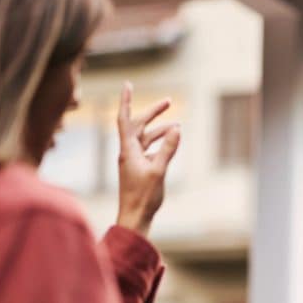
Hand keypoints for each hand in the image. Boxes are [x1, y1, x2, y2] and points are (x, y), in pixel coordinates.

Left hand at [115, 83, 179, 237]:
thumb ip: (168, 149)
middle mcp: (128, 152)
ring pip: (146, 138)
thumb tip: (176, 128)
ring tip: (177, 125)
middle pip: (138, 125)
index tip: (128, 84)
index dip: (126, 101)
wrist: (134, 218)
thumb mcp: (159, 170)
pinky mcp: (139, 169)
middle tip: (169, 101)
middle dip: (153, 113)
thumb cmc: (143, 197)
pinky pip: (150, 150)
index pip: (125, 119)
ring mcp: (133, 161)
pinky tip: (171, 144)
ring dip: (160, 130)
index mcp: (128, 150)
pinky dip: (160, 144)